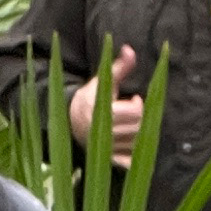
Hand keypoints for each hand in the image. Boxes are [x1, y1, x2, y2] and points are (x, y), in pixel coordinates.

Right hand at [66, 46, 141, 166]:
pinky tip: (129, 142)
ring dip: (138, 132)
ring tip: (129, 124)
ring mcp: (107, 150)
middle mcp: (104, 133)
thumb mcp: (102, 81)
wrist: (71, 123)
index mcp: (102, 113)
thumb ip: (119, 67)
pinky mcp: (110, 161)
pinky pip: (131, 161)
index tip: (134, 99)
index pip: (135, 112)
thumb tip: (129, 49)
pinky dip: (134, 155)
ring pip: (138, 143)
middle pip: (139, 127)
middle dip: (140, 117)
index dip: (138, 105)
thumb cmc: (90, 99)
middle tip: (132, 111)